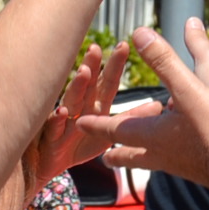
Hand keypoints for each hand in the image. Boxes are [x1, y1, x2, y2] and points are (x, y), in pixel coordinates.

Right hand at [29, 41, 130, 183]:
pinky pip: (55, 126)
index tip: (123, 45)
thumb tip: (157, 105)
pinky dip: (58, 119)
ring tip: (84, 72)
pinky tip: (63, 111)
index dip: (115, 65)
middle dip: (93, 66)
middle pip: (88, 85)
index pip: (107, 82)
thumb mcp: (110, 132)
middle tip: (97, 48)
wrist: (50, 163)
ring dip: (77, 86)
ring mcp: (64, 119)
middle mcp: (79, 107)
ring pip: (71, 100)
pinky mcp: (51, 136)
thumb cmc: (79, 143)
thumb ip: (130, 118)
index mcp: (95, 104)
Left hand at [81, 19, 208, 190]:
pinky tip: (179, 143)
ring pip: (151, 160)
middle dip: (114, 153)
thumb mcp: (188, 89)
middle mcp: (160, 156)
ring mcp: (180, 167)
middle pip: (128, 157)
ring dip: (140, 152)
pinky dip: (166, 152)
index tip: (77, 122)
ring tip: (139, 144)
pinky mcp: (198, 170)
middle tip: (104, 153)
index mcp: (151, 136)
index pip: (114, 129)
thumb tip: (138, 33)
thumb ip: (163, 61)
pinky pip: (173, 161)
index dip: (94, 123)